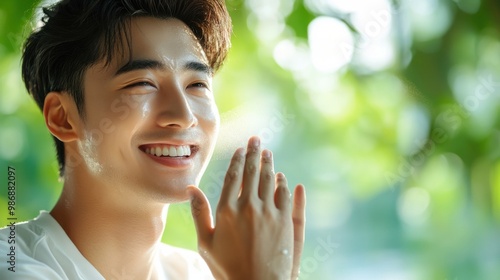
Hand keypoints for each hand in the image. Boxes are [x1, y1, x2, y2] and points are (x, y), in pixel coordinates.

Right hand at [187, 136, 305, 279]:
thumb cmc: (227, 269)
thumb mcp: (206, 244)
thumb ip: (199, 213)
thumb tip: (191, 188)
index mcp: (227, 211)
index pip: (233, 177)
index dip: (237, 160)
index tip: (241, 148)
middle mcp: (248, 208)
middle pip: (252, 173)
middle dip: (255, 153)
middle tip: (257, 140)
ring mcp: (269, 214)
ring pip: (269, 180)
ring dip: (269, 164)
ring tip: (268, 153)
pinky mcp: (284, 222)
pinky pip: (284, 195)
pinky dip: (282, 183)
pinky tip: (280, 177)